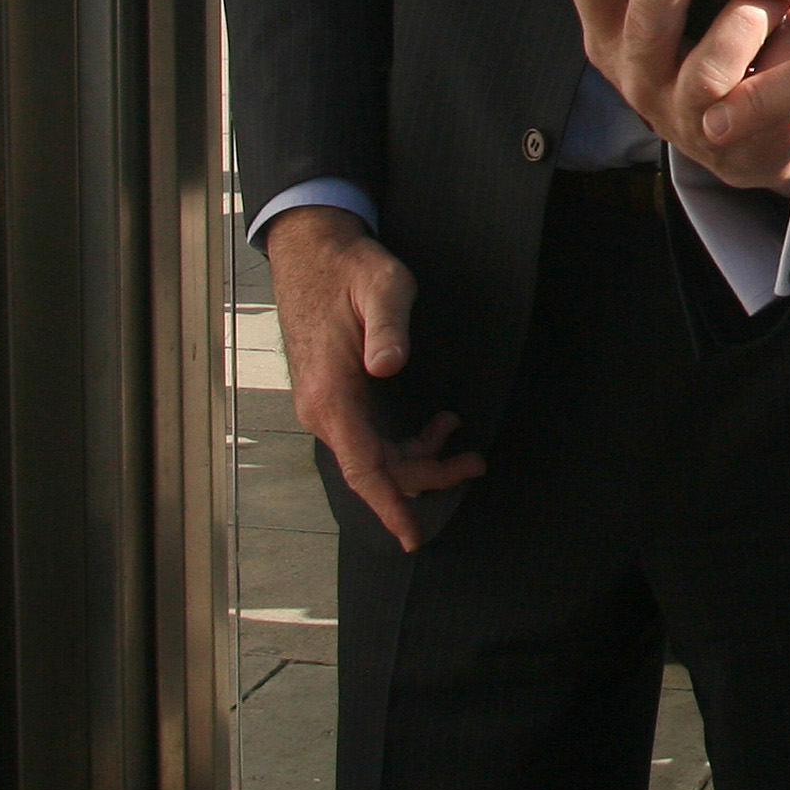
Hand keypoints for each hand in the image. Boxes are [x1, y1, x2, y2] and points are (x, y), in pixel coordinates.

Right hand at [265, 205, 481, 553]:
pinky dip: (404, 443)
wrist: (314, 252)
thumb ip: (387, 328)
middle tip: (474, 464)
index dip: (389, 505)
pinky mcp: (335, 397)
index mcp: (332, 395)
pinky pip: (369, 439)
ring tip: (464, 449)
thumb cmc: (350, 270)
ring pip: (374, 456)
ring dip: (419, 459)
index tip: (411, 537)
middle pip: (376, 469)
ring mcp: (325, 406)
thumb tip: (388, 366)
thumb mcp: (381, 288)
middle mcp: (322, 410)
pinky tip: (436, 425)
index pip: (363, 468)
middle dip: (426, 476)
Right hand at [552, 0, 789, 193]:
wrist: (743, 144)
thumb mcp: (673, 12)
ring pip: (710, 62)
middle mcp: (634, 71)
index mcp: (612, 30)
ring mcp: (677, 110)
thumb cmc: (707, 54)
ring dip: (753, 15)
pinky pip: (764, 87)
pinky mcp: (726, 137)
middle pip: (645, 15)